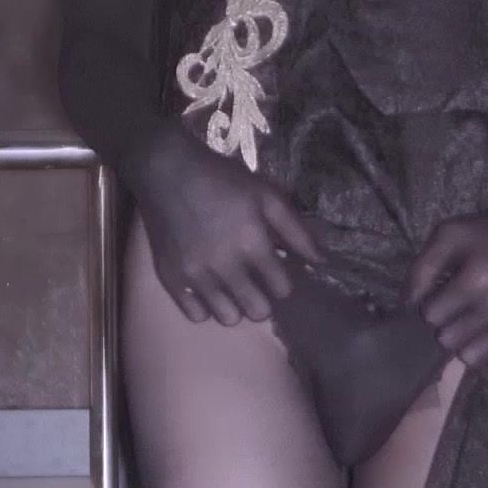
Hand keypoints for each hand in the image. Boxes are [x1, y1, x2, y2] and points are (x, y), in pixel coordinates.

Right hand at [134, 125, 321, 325]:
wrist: (166, 170)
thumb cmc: (222, 180)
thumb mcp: (265, 195)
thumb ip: (296, 230)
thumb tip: (321, 262)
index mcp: (252, 243)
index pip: (282, 288)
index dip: (283, 281)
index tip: (275, 270)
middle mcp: (225, 265)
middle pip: (257, 311)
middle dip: (263, 299)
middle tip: (254, 282)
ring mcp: (195, 275)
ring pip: (228, 318)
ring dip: (235, 305)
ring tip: (230, 286)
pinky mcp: (170, 278)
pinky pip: (195, 315)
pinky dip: (204, 306)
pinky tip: (207, 288)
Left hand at [408, 201, 487, 383]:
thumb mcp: (451, 233)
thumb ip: (423, 267)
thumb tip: (407, 306)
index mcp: (480, 278)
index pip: (432, 315)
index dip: (432, 305)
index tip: (443, 294)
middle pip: (450, 341)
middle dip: (448, 326)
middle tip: (459, 310)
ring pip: (473, 359)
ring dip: (468, 345)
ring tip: (475, 325)